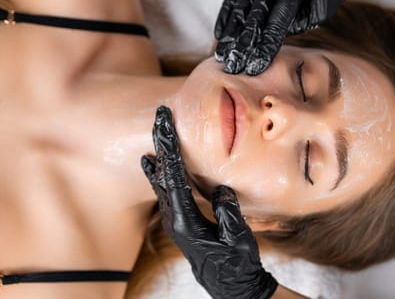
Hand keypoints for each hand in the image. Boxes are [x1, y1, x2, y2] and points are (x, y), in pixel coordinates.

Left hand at [141, 106, 277, 298]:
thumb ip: (228, 212)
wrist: (232, 287)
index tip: (166, 124)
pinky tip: (152, 164)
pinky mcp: (181, 222)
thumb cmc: (238, 265)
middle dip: (162, 144)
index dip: (170, 148)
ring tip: (156, 133)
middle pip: (162, 174)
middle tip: (159, 117)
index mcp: (186, 221)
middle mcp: (174, 220)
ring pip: (161, 182)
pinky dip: (159, 173)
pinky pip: (165, 191)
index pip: (174, 177)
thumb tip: (220, 189)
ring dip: (160, 155)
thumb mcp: (238, 238)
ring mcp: (175, 221)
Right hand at [214, 0, 389, 75]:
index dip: (265, 47)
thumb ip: (297, 25)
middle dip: (243, 45)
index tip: (256, 67)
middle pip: (254, 16)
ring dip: (230, 34)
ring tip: (222, 56)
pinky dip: (225, 17)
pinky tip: (220, 36)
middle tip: (234, 67)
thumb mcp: (321, 9)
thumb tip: (271, 43)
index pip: (277, 22)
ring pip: (240, 8)